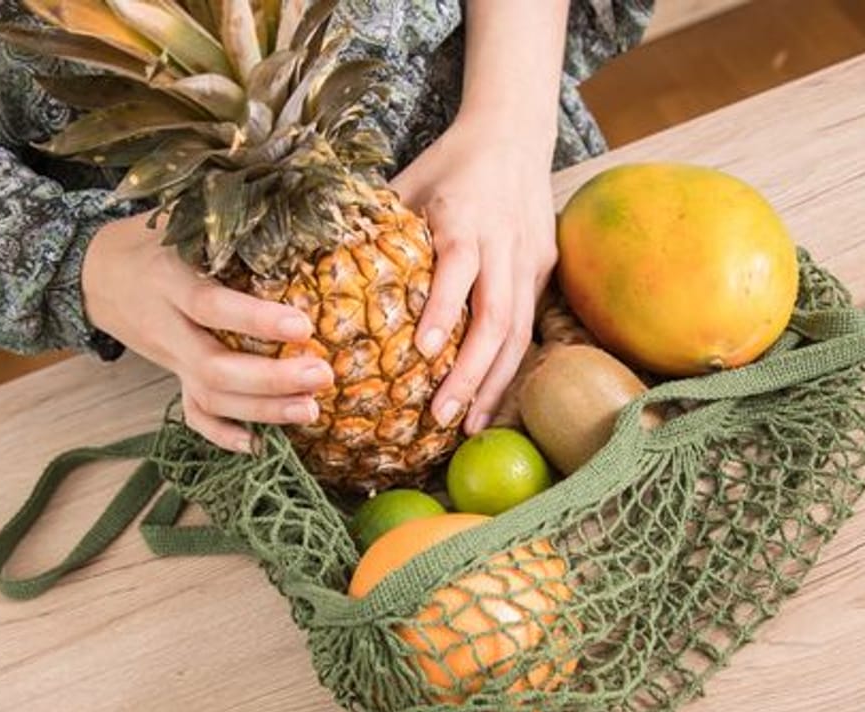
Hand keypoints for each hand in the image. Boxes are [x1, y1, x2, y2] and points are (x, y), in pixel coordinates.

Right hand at [81, 211, 333, 451]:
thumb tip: (297, 208)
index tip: (302, 326)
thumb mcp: (179, 217)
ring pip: (209, 397)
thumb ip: (228, 219)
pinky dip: (222, 434)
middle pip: (213, 366)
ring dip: (262, 411)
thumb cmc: (153, 239)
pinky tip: (259, 446)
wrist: (96, 272)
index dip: (255, 320)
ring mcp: (167, 357)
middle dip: (270, 379)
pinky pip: (192, 413)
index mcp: (168, 279)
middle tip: (322, 375)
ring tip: (311, 409)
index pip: (211, 305)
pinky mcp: (170, 374)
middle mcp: (165, 326)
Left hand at [391, 114, 557, 434]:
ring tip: (468, 426)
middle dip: (471, 372)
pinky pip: (528, 326)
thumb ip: (375, 226)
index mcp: (465, 216)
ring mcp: (530, 259)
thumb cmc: (448, 163)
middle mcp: (504, 242)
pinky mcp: (544, 269)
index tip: (421, 350)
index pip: (459, 267)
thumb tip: (319, 270)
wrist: (514, 132)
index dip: (442, 309)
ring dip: (494, 383)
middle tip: (440, 416)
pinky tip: (486, 401)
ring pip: (520, 331)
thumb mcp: (406, 184)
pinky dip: (507, 367)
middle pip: (497, 316)